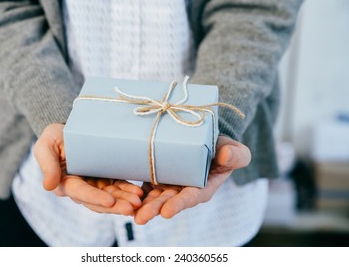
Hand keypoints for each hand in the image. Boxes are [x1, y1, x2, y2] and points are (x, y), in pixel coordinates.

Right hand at [33, 123, 142, 215]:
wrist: (69, 129)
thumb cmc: (55, 137)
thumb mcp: (46, 145)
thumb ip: (47, 164)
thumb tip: (48, 186)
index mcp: (65, 183)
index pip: (80, 193)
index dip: (95, 197)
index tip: (110, 201)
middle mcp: (81, 188)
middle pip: (98, 201)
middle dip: (115, 205)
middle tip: (131, 207)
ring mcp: (95, 184)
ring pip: (111, 197)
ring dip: (125, 201)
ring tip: (139, 201)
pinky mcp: (107, 178)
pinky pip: (118, 188)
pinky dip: (128, 191)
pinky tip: (139, 193)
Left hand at [133, 136, 250, 224]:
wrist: (208, 141)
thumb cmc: (224, 149)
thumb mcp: (235, 151)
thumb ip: (235, 156)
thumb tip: (225, 156)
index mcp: (203, 187)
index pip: (191, 198)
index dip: (179, 204)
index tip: (167, 212)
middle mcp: (184, 189)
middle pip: (168, 200)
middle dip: (155, 209)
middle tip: (141, 217)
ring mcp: (170, 183)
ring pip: (154, 195)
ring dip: (142, 204)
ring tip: (130, 212)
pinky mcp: (158, 175)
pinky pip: (145, 185)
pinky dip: (135, 190)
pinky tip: (122, 194)